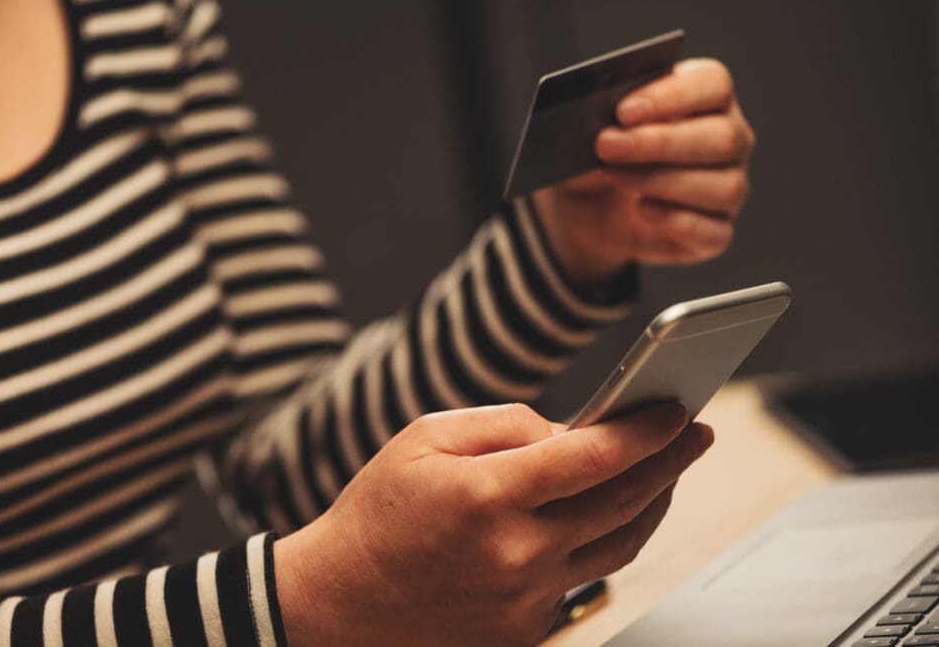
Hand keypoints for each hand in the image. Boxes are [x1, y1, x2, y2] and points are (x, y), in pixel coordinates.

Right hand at [275, 403, 712, 645]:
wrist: (338, 601)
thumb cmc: (379, 511)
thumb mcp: (425, 437)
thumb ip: (503, 424)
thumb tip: (569, 431)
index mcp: (489, 496)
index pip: (595, 455)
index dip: (646, 428)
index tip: (676, 407)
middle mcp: (516, 553)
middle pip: (624, 502)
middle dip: (671, 462)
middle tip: (694, 435)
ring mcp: (525, 599)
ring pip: (620, 548)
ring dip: (654, 504)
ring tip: (666, 473)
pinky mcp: (526, 628)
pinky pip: (585, 580)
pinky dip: (605, 543)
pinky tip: (609, 517)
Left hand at [532, 58, 755, 282]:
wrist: (586, 207)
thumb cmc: (601, 154)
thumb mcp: (589, 128)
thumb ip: (600, 115)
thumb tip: (601, 119)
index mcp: (706, 97)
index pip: (713, 84)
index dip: (672, 96)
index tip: (624, 111)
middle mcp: (728, 139)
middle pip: (722, 137)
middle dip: (660, 142)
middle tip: (608, 146)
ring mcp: (728, 187)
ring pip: (723, 187)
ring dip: (661, 182)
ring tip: (616, 177)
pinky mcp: (716, 231)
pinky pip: (714, 232)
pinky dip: (677, 222)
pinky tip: (643, 210)